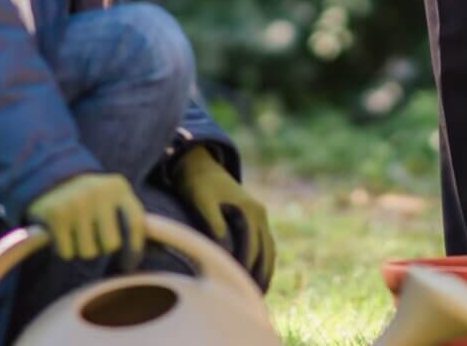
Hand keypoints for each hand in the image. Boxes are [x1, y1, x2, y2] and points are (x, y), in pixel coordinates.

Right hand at [27, 172, 145, 264]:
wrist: (51, 176)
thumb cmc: (91, 197)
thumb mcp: (113, 198)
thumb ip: (132, 219)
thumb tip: (162, 250)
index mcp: (119, 187)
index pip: (136, 224)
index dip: (136, 250)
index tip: (129, 265)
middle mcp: (99, 192)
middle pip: (110, 246)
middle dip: (101, 247)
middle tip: (93, 235)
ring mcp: (77, 203)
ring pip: (88, 253)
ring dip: (81, 249)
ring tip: (76, 231)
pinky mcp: (56, 214)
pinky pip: (67, 253)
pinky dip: (64, 250)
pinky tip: (61, 233)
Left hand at [173, 145, 275, 289]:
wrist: (199, 163)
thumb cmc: (198, 185)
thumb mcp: (203, 203)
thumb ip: (214, 226)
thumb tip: (226, 253)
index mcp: (250, 210)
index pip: (252, 249)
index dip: (245, 271)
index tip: (238, 292)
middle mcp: (259, 213)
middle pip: (265, 252)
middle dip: (259, 276)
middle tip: (251, 302)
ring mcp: (259, 215)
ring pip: (269, 250)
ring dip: (265, 272)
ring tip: (257, 296)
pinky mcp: (254, 218)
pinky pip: (265, 245)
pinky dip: (263, 262)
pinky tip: (255, 277)